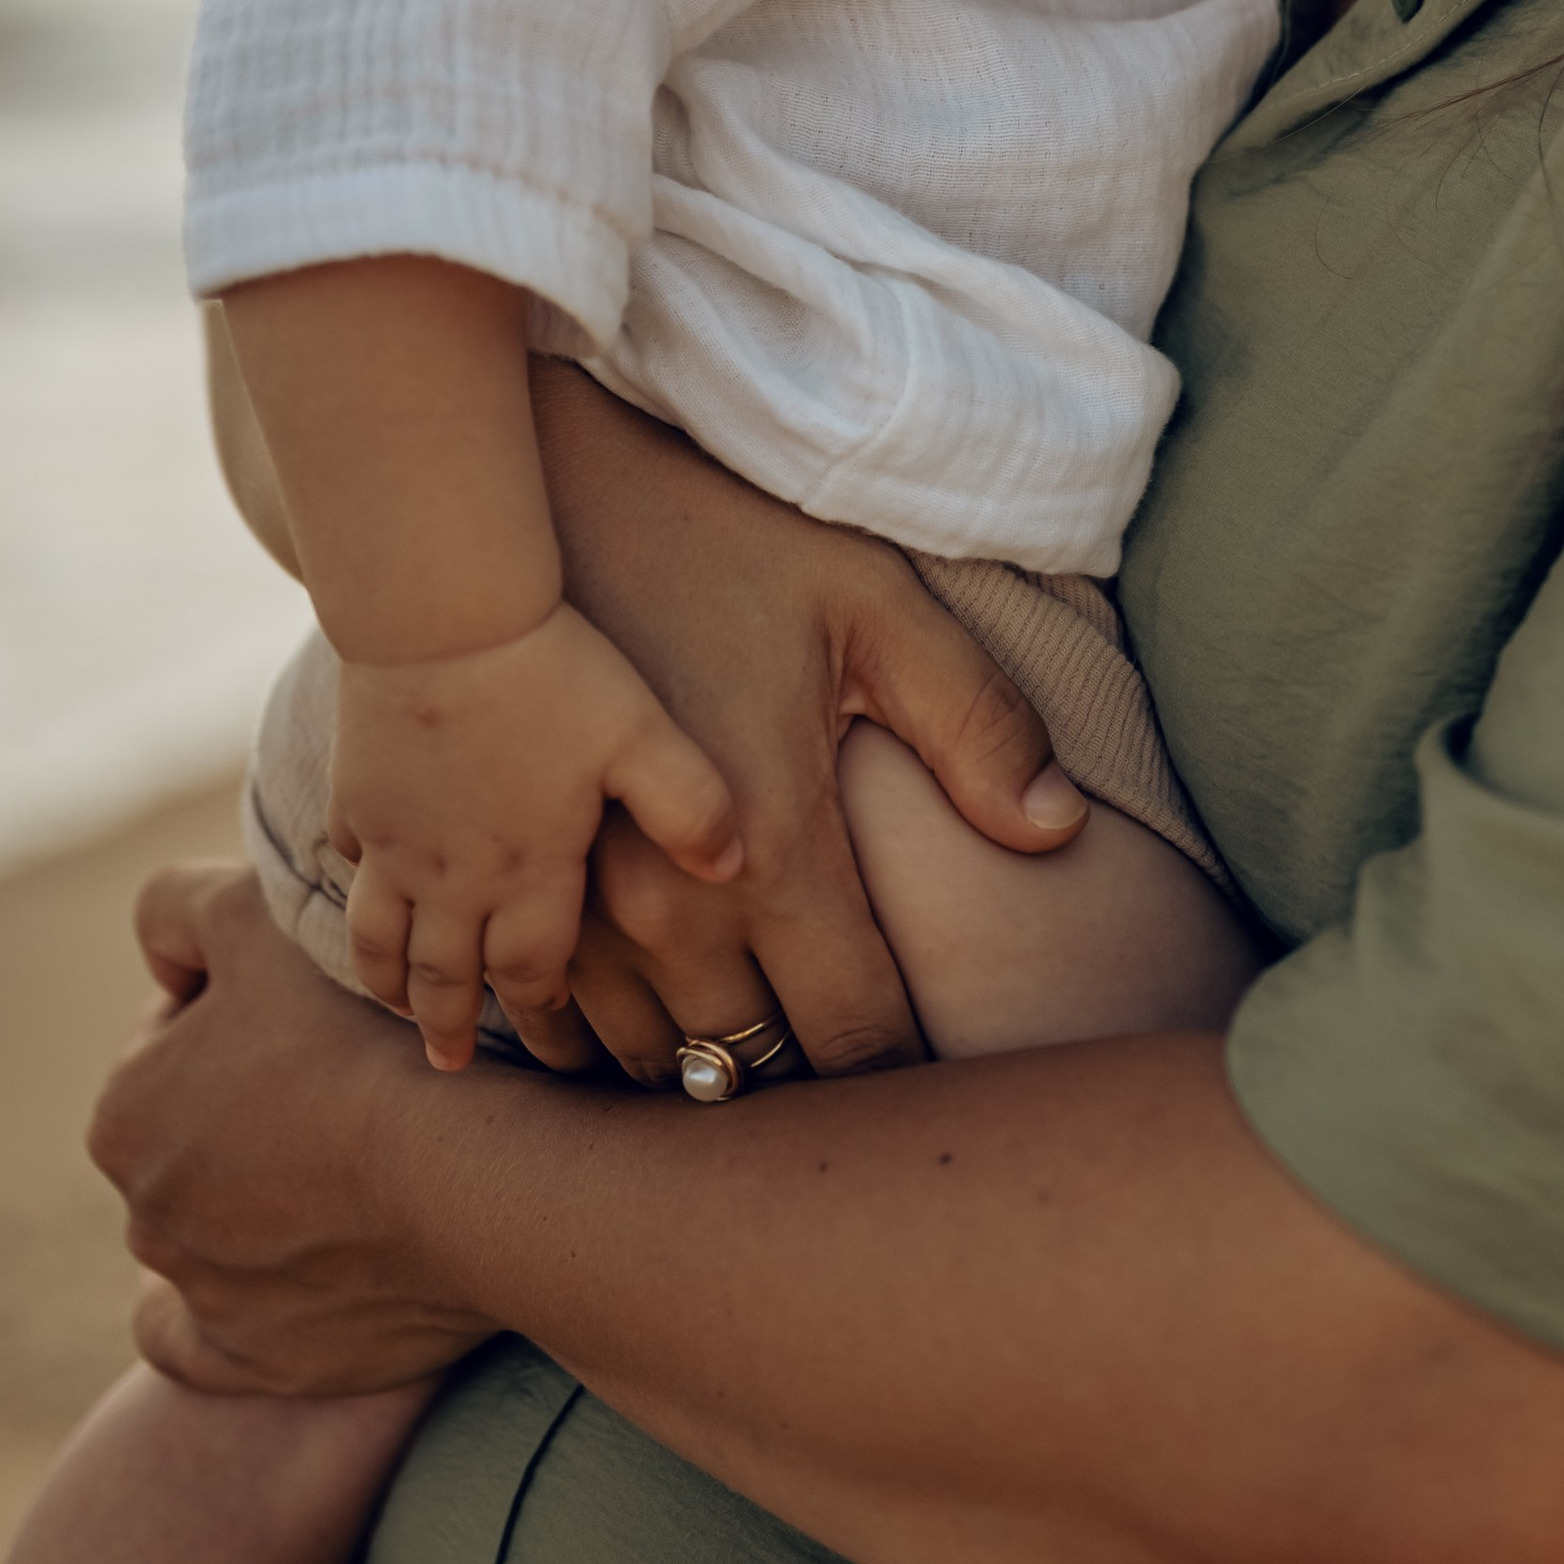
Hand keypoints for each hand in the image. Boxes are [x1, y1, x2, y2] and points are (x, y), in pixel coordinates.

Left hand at [93, 865, 500, 1396]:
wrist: (466, 1174)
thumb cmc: (359, 1034)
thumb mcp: (252, 914)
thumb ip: (175, 906)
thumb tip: (158, 954)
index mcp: (122, 1113)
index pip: (177, 1039)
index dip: (245, 1009)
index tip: (317, 1009)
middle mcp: (144, 1215)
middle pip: (199, 1136)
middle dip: (252, 1108)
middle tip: (349, 1077)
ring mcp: (201, 1298)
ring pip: (212, 1231)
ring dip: (261, 1197)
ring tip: (356, 1161)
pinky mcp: (256, 1363)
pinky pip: (207, 1339)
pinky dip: (230, 1308)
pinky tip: (271, 1274)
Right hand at [333, 602, 742, 1071]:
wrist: (440, 607)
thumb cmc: (552, 669)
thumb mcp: (644, 732)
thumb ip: (691, 805)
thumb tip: (739, 869)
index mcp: (528, 872)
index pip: (531, 973)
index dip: (545, 1014)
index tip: (554, 1044)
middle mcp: (451, 875)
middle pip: (444, 975)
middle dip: (450, 1026)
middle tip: (450, 1065)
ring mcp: (393, 838)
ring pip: (379, 938)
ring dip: (389, 984)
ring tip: (399, 1010)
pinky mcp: (357, 791)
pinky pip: (348, 864)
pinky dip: (356, 895)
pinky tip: (367, 893)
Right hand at [529, 364, 1087, 1086]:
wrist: (551, 483)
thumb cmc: (725, 536)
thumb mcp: (875, 605)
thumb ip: (977, 722)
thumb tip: (1060, 834)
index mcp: (772, 852)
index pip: (855, 1040)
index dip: (904, 1074)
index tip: (939, 1074)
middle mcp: (666, 908)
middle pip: (752, 1070)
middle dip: (809, 1080)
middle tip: (856, 1073)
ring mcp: (572, 905)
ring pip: (647, 1063)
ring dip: (701, 1068)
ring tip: (760, 1045)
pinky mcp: (504, 882)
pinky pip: (548, 1023)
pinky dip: (596, 1039)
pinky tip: (641, 1017)